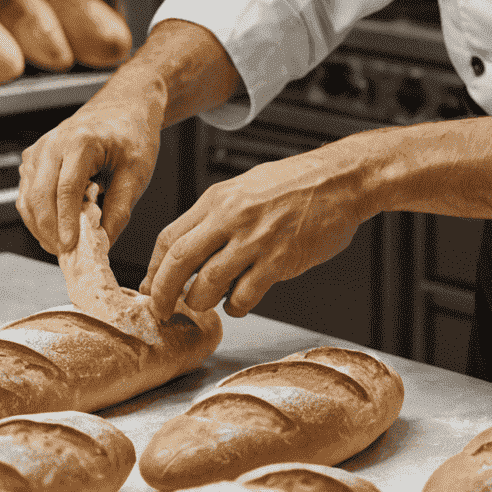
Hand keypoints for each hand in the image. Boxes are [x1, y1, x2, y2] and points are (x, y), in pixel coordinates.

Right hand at [18, 94, 160, 254]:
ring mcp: (39, 150)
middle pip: (39, 196)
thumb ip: (119, 210)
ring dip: (41, 227)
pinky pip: (26, 194)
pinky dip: (37, 216)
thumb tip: (102, 245)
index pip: (66, 189)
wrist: (123, 107)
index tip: (71, 248)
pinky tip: (57, 228)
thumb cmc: (132, 134)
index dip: (66, 222)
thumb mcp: (137, 172)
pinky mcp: (33, 159)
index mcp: (80, 141)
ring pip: (27, 199)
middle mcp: (53, 143)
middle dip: (50, 231)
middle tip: (67, 254)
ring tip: (64, 245)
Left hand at [141, 143, 367, 318]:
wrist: (342, 180)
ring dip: (200, 302)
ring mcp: (255, 240)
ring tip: (206, 302)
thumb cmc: (297, 183)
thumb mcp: (245, 187)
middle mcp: (231, 217)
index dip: (154, 268)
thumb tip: (191, 247)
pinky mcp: (279, 260)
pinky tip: (239, 302)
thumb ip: (217, 215)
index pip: (170, 238)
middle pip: (179, 262)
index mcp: (218, 198)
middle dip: (163, 293)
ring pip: (208, 284)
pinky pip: (243, 296)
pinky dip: (235, 306)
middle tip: (160, 311)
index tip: (150, 286)